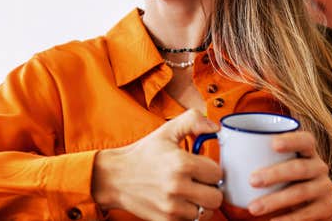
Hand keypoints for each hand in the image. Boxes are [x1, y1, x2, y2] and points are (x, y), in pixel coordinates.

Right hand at [92, 109, 223, 220]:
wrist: (114, 177)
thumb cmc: (142, 154)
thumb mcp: (166, 131)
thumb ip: (193, 121)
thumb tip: (215, 127)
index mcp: (181, 163)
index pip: (217, 173)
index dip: (211, 169)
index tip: (201, 167)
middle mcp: (177, 187)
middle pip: (216, 197)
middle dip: (210, 188)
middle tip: (200, 182)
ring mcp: (171, 207)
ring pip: (206, 212)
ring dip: (201, 203)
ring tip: (190, 193)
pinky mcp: (165, 220)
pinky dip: (189, 213)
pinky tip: (181, 202)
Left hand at [246, 131, 331, 220]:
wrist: (313, 201)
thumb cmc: (284, 176)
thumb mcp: (276, 161)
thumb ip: (254, 149)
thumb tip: (218, 134)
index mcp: (307, 150)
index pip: (305, 140)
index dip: (291, 140)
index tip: (272, 144)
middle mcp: (319, 166)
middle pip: (299, 167)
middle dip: (275, 174)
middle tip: (251, 180)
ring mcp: (324, 187)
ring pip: (301, 192)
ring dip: (275, 200)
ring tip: (253, 208)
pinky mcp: (326, 207)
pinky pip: (307, 214)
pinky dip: (288, 219)